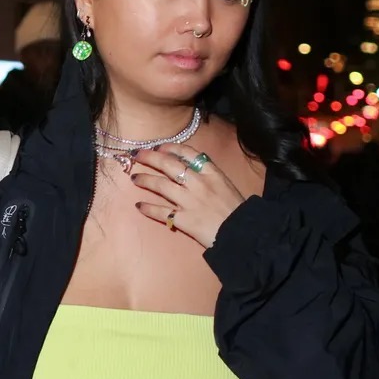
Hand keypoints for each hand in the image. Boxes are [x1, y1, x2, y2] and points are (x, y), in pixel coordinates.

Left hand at [126, 142, 246, 249]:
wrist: (243, 232)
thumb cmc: (237, 209)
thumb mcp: (226, 184)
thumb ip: (209, 175)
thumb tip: (191, 169)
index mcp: (211, 173)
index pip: (188, 153)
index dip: (170, 148)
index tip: (158, 147)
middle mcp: (198, 183)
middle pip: (169, 165)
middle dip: (150, 158)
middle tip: (137, 155)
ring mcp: (190, 201)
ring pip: (161, 185)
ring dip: (145, 180)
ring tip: (135, 178)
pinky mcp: (184, 220)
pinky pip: (161, 212)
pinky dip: (148, 208)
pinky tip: (139, 206)